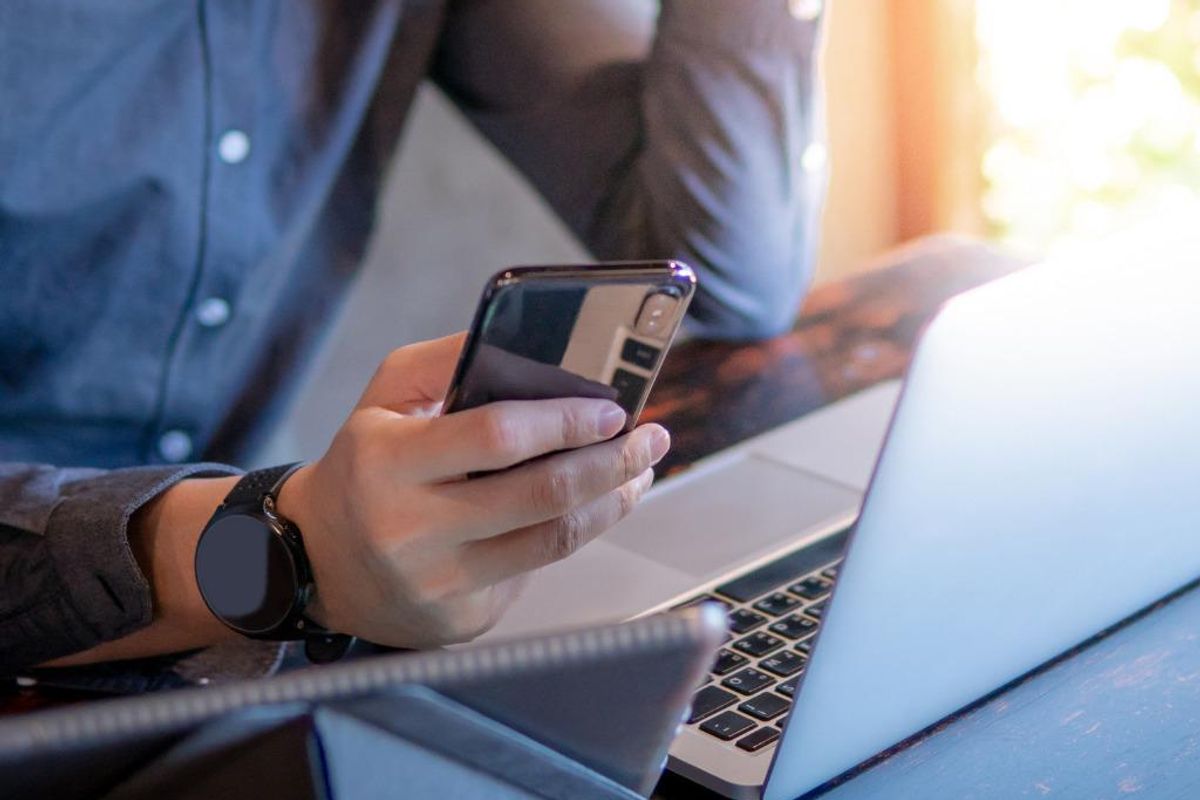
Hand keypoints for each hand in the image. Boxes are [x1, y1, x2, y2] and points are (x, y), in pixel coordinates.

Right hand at [277, 333, 668, 646]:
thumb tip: (532, 342)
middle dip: (612, 462)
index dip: (565, 421)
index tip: (612, 409)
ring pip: (553, 541)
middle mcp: (410, 529)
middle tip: (650, 438)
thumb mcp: (384, 397)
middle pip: (542, 495)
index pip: (498, 437)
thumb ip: (447, 360)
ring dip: (611, 503)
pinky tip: (591, 509)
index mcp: (388, 461)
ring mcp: (437, 582)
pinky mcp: (460, 620)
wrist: (318, 560)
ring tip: (637, 473)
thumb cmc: (365, 464)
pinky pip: (534, 572)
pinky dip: (571, 535)